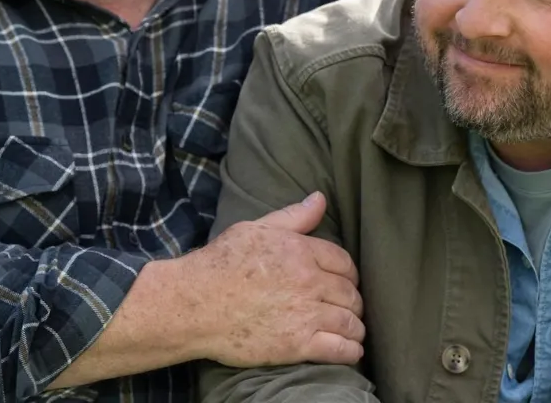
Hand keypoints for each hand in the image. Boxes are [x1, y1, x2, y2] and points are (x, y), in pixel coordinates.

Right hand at [181, 192, 364, 366]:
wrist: (194, 305)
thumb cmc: (220, 264)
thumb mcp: (255, 229)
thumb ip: (293, 217)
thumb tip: (320, 199)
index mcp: (301, 252)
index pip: (343, 262)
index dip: (348, 273)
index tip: (345, 281)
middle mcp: (309, 282)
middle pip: (350, 292)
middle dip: (353, 300)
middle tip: (349, 306)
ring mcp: (305, 315)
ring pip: (350, 321)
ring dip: (356, 326)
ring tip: (353, 329)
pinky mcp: (297, 345)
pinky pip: (339, 349)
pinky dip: (351, 350)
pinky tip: (352, 350)